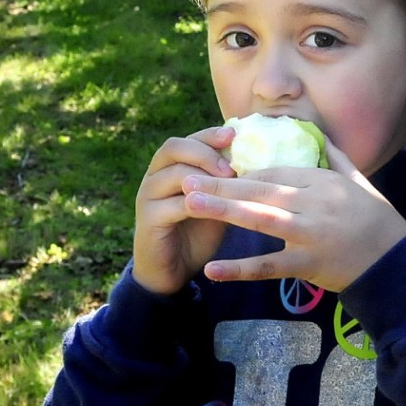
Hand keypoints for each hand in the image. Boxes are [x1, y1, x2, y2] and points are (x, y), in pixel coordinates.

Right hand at [132, 126, 235, 294]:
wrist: (172, 270)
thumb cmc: (197, 233)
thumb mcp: (216, 202)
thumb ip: (225, 182)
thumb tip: (258, 159)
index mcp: (169, 167)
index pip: (188, 140)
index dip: (210, 135)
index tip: (234, 134)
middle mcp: (154, 177)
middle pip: (174, 148)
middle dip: (205, 152)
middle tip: (231, 167)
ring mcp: (147, 197)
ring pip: (173, 174)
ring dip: (203, 177)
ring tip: (228, 185)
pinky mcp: (147, 220)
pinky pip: (171, 206)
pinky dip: (196, 204)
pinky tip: (216, 208)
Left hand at [181, 139, 405, 292]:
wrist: (397, 263)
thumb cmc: (376, 220)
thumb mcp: (358, 180)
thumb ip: (334, 155)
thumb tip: (314, 130)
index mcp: (323, 182)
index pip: (274, 173)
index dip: (242, 174)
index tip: (216, 172)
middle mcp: (314, 204)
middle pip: (260, 191)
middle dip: (221, 185)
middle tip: (186, 179)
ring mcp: (310, 235)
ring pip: (260, 221)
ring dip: (223, 211)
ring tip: (191, 204)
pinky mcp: (308, 265)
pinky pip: (269, 267)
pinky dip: (239, 269)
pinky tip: (212, 269)